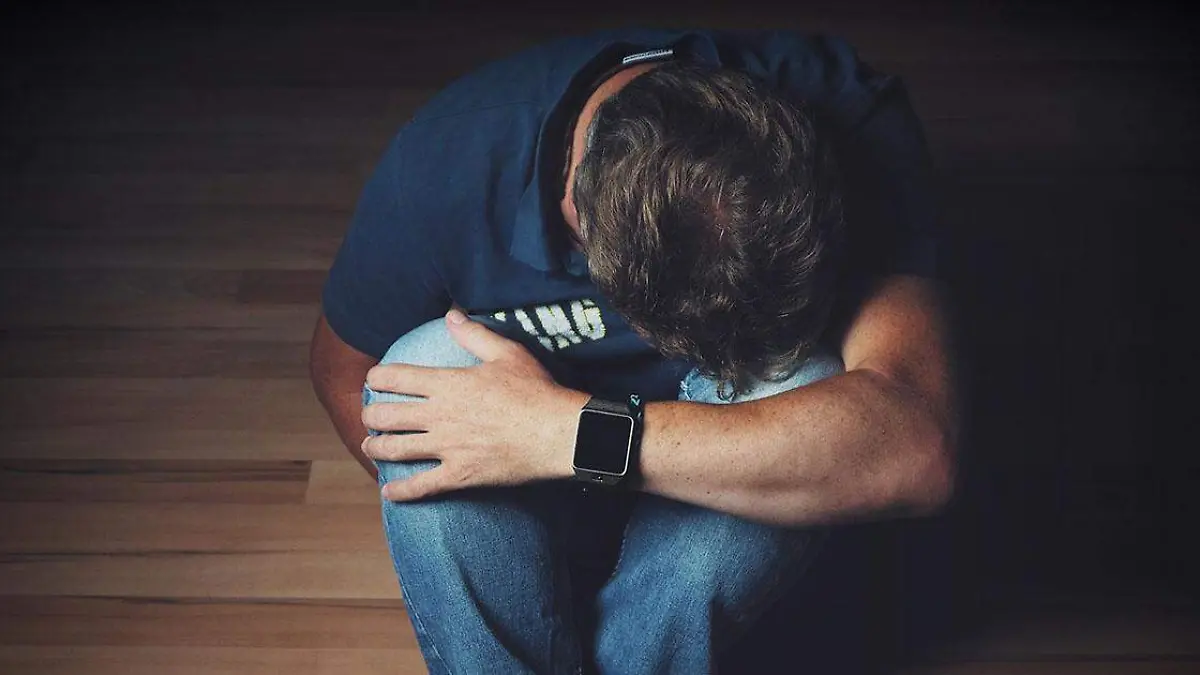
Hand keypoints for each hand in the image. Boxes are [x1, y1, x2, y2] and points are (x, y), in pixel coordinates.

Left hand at [360, 310, 588, 500]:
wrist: (558, 433)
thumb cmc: (535, 391)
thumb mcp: (507, 353)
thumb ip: (474, 334)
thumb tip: (451, 315)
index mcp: (448, 384)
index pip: (397, 377)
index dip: (378, 377)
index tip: (373, 379)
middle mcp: (439, 416)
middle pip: (387, 416)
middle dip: (371, 414)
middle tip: (369, 415)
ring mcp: (447, 447)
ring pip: (395, 450)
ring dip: (376, 447)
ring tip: (369, 446)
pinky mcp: (459, 475)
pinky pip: (421, 487)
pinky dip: (400, 490)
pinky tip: (388, 490)